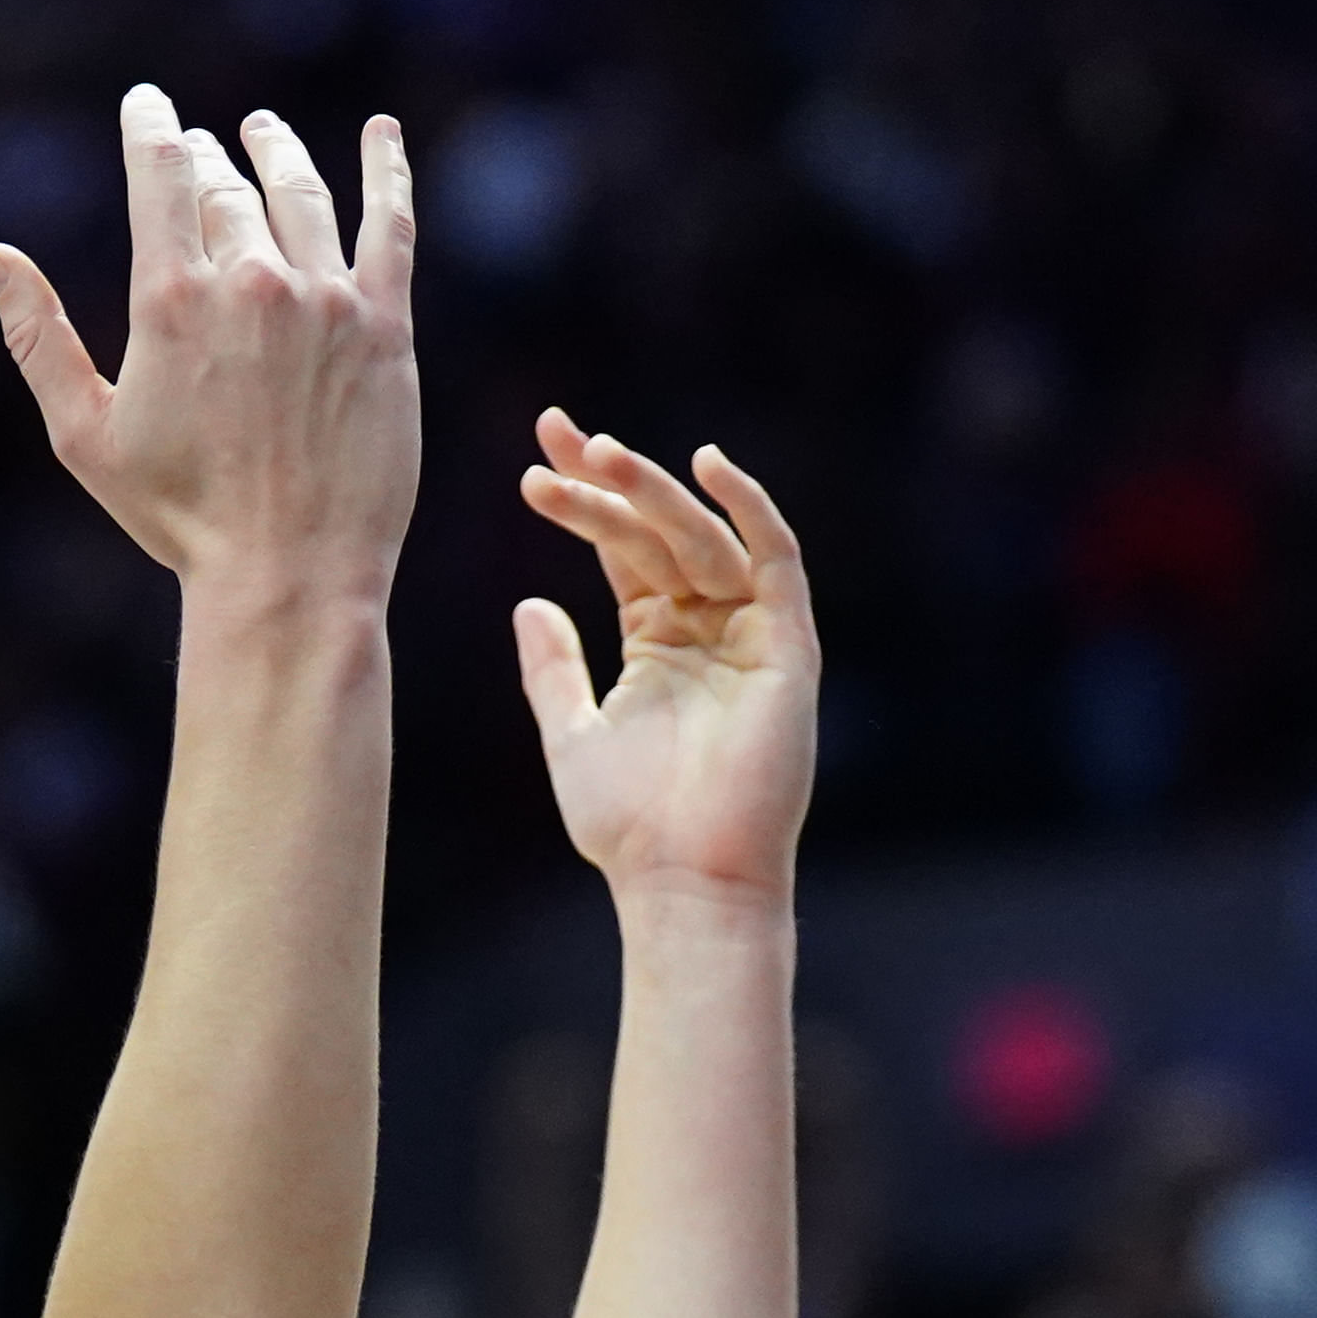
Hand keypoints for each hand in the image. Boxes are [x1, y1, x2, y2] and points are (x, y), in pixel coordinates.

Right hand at [0, 90, 417, 595]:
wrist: (288, 574)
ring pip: (301, 193)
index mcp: (171, 300)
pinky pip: (390, 226)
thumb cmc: (180, 518)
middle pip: (226, 187)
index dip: (150, 127)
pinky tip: (379, 135)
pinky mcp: (386, 325)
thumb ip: (39, 338)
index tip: (147, 105)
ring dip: (278, 153)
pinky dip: (386, 172)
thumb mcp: (86, 434)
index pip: (158, 175)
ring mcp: (325, 299)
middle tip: (201, 148)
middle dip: (207, 159)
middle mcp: (251, 282)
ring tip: (264, 134)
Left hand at [510, 413, 817, 905]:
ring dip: (654, 491)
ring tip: (598, 453)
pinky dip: (750, 509)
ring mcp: (749, 635)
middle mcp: (706, 628)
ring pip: (704, 538)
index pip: (622, 548)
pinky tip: (708, 465)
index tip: (537, 454)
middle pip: (657, 532)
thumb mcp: (572, 735)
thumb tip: (529, 602)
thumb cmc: (629, 826)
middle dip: (609, 481)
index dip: (585, 499)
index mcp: (656, 641)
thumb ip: (553, 670)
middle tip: (555, 437)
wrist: (683, 880)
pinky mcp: (787, 649)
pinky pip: (776, 562)